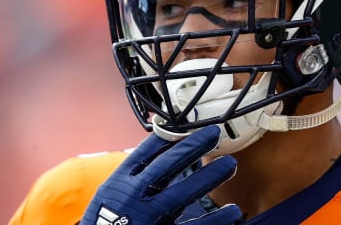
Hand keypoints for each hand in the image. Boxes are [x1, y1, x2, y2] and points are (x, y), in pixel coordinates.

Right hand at [80, 125, 241, 224]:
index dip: (167, 137)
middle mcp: (132, 198)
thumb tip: (160, 161)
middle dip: (192, 147)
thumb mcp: (108, 201)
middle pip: (166, 166)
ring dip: (208, 177)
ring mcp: (147, 218)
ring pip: (182, 194)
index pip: (144, 153)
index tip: (187, 126)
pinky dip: (216, 219)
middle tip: (214, 133)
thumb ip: (132, 183)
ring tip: (230, 164)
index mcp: (118, 184)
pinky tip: (232, 211)